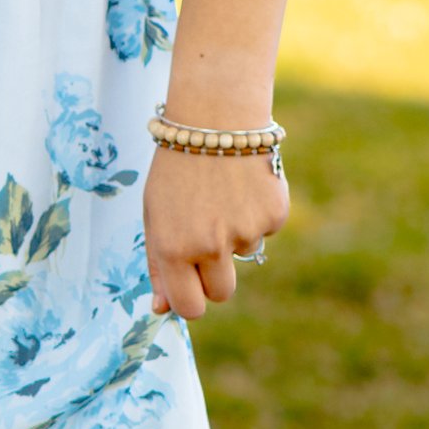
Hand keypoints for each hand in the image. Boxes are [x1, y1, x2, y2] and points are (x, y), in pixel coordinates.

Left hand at [145, 147, 289, 320]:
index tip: (191, 290)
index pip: (190, 308)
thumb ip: (158, 264)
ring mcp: (245, 232)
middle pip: (222, 293)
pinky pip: (264, 231)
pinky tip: (242, 185)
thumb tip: (161, 309)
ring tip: (221, 195)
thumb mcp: (155, 214)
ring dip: (235, 235)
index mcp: (173, 248)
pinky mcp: (274, 216)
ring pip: (244, 256)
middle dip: (215, 276)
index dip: (192, 302)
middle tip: (207, 237)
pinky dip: (256, 213)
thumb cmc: (177, 169)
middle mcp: (210, 246)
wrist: (216, 119)